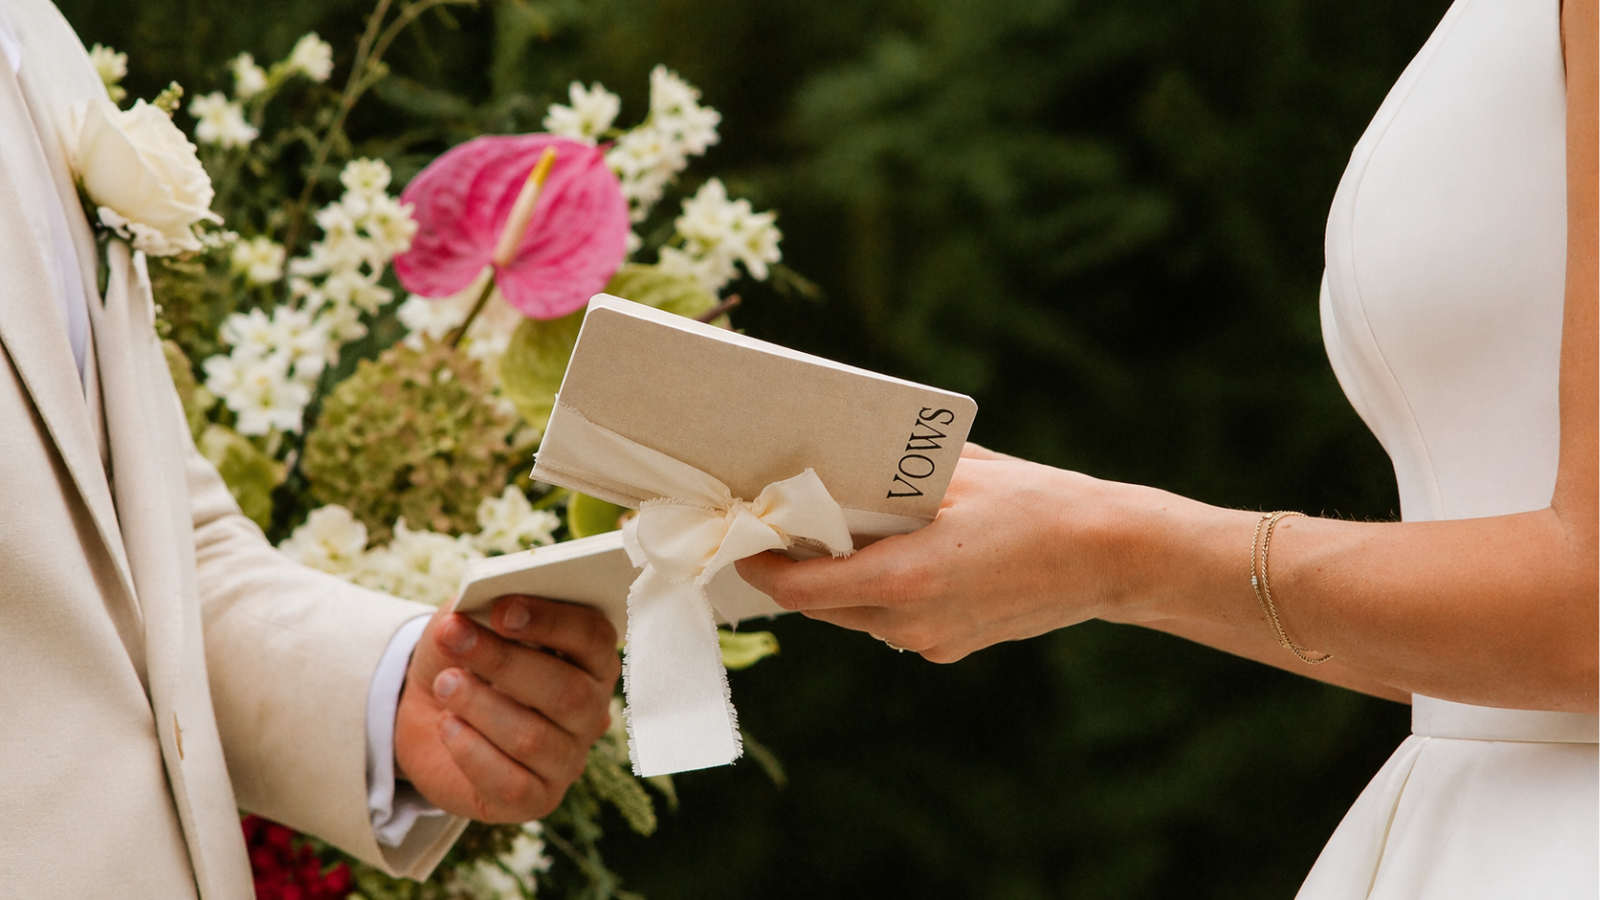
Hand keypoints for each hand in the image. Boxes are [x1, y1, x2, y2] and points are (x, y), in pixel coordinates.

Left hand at [395, 596, 620, 821]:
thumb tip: (481, 603)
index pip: (594, 638)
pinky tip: (447, 726)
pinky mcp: (536, 799)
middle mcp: (590, 711)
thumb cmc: (465, 657)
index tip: (500, 610)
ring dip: (480, 704)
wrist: (428, 712)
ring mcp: (567, 759)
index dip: (551, 621)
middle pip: (566, 691)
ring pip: (534, 738)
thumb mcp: (473, 619)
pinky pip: (511, 782)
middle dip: (504, 661)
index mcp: (590, 659)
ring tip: (444, 684)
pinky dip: (471, 750)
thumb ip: (485, 605)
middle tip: (452, 637)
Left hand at [736, 446, 1187, 661]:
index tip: (744, 538)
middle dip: (794, 571)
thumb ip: (891, 474)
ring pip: (854, 617)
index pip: (800, 588)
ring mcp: (931, 643)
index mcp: (904, 580)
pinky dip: (878, 594)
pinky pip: (891, 624)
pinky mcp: (950, 649)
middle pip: (821, 606)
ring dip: (836, 583)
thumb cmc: (1037, 501)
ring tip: (832, 537)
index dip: (762, 566)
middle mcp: (910, 624)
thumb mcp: (958, 473)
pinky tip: (896, 556)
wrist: (1111, 556)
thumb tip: (836, 456)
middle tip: (776, 528)